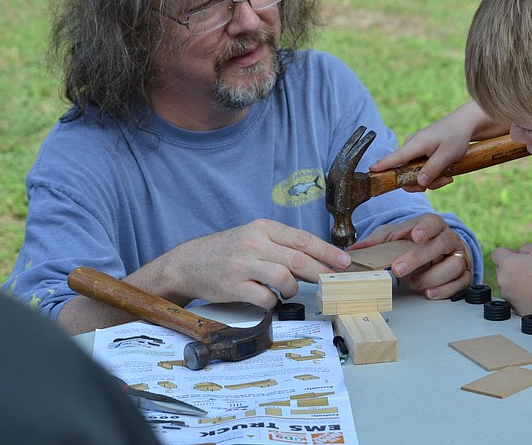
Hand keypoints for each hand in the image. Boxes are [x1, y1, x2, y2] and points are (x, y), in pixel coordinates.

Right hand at [157, 219, 350, 308]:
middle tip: (332, 281)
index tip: (344, 261)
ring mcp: (244, 264)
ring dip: (293, 289)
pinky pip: (265, 297)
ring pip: (285, 277)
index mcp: (263, 228)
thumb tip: (315, 259)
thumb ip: (280, 245)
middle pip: (299, 258)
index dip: (327, 251)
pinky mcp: (234, 286)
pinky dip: (272, 302)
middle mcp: (254, 243)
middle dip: (321, 272)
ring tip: (288, 292)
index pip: (303, 239)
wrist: (188, 263)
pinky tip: (269, 300)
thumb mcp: (253, 237)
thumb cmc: (226, 252)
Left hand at [351, 214, 472, 298]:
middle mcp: (449, 239)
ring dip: (431, 277)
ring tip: (414, 284)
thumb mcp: (395, 237)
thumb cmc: (416, 243)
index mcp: (433, 225)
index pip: (432, 222)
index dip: (424, 228)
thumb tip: (355, 249)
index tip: (414, 235)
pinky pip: (460, 283)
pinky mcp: (464, 274)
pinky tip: (429, 293)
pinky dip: (444, 290)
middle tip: (397, 269)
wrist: (440, 253)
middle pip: (439, 245)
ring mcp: (459, 256)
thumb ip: (377, 241)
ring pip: (453, 265)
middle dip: (418, 258)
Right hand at [370, 103, 491, 190]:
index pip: (395, 157)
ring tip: (448, 177)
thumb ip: (433, 169)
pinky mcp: (420, 154)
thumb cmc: (456, 136)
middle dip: (423, 183)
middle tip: (444, 182)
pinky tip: (446, 173)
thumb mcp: (448, 155)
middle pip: (405, 173)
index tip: (371, 171)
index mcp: (416, 144)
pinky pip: (420, 170)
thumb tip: (418, 183)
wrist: (464, 124)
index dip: (383, 166)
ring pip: (414, 174)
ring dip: (431, 180)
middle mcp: (411, 147)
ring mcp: (415, 150)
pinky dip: (432, 175)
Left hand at [491, 243, 531, 315]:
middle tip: (530, 269)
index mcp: (507, 263)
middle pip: (501, 269)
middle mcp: (502, 279)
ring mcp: (507, 295)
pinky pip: (514, 298)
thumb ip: (524, 247)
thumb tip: (520, 252)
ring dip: (517, 282)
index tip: (518, 256)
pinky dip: (522, 296)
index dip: (508, 252)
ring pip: (508, 284)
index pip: (496, 253)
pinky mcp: (514, 307)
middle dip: (512, 268)